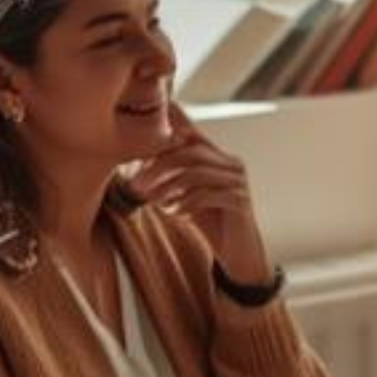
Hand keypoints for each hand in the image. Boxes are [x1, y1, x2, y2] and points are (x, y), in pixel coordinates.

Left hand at [127, 107, 270, 284]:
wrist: (237, 250)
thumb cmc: (208, 219)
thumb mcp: (185, 193)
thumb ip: (170, 175)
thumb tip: (135, 161)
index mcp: (218, 156)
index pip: (193, 133)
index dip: (172, 126)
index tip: (144, 130)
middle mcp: (231, 163)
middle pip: (191, 152)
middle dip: (158, 166)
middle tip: (136, 184)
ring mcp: (238, 181)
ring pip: (197, 173)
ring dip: (167, 187)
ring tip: (150, 201)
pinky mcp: (240, 201)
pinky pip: (208, 196)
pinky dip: (185, 203)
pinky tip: (174, 213)